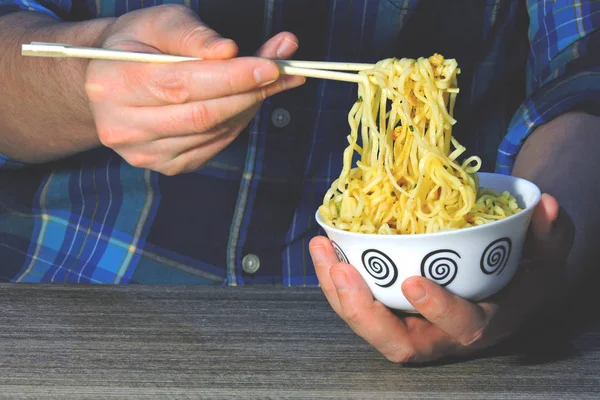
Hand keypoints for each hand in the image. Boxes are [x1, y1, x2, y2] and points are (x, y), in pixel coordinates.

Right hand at [85, 5, 303, 174]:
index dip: (232, 77)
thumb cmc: (138, 44)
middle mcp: (123, 126)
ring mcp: (143, 152)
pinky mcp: (165, 165)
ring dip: (248, 106)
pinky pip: (213, 146)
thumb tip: (229, 52)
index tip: (270, 66)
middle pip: (202, 115)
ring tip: (268, 82)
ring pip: (212, 133)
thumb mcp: (159, 22)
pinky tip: (243, 102)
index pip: (183, 85)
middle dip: (250, 92)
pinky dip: (236, 123)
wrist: (110, 81)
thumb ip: (193, 35)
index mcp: (114, 83)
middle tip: (283, 72)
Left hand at [309, 194, 572, 362]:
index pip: (462, 328)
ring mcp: (411, 322)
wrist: (501, 284)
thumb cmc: (525, 272)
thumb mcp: (547, 255)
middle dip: (364, 312)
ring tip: (322, 249)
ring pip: (368, 325)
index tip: (415, 282)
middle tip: (342, 270)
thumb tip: (546, 207)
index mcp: (482, 322)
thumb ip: (551, 235)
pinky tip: (325, 245)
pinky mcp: (390, 308)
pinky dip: (336, 278)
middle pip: (397, 343)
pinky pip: (359, 303)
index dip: (439, 310)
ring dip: (338, 292)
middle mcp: (441, 333)